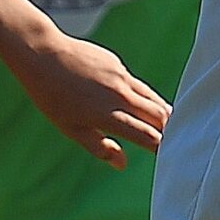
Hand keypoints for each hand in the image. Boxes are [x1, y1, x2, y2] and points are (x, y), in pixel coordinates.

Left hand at [12, 32, 169, 167]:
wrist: (42, 54)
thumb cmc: (52, 96)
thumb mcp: (70, 128)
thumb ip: (99, 147)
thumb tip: (123, 165)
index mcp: (107, 115)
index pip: (147, 135)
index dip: (161, 148)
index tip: (168, 157)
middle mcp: (120, 96)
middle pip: (159, 116)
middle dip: (170, 131)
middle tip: (177, 143)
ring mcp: (121, 78)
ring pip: (153, 99)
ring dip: (163, 114)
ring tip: (169, 126)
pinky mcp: (118, 65)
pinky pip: (139, 86)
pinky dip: (146, 98)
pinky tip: (145, 106)